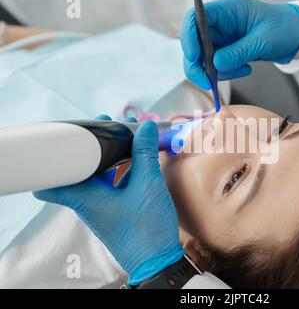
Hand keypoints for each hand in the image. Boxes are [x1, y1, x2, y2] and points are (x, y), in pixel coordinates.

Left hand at [33, 115, 184, 285]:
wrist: (156, 260)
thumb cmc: (147, 228)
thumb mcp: (149, 185)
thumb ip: (145, 153)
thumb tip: (146, 127)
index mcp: (86, 197)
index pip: (54, 180)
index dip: (61, 155)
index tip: (78, 134)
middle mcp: (88, 202)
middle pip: (78, 169)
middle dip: (91, 147)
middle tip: (107, 127)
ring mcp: (100, 207)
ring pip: (95, 177)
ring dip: (107, 158)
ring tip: (124, 139)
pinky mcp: (113, 211)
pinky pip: (109, 185)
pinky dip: (117, 170)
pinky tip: (134, 161)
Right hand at [181, 0, 298, 89]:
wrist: (295, 34)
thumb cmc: (284, 27)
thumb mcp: (263, 40)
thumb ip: (239, 52)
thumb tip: (216, 64)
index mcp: (227, 10)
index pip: (195, 19)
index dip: (189, 38)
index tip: (194, 58)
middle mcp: (220, 23)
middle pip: (193, 42)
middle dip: (198, 64)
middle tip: (207, 81)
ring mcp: (222, 37)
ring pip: (203, 58)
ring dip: (216, 71)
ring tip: (241, 70)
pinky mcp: (226, 50)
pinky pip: (216, 65)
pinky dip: (226, 72)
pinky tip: (244, 68)